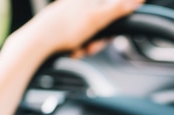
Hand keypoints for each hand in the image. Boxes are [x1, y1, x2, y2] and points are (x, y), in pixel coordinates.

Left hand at [28, 0, 143, 53]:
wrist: (36, 43)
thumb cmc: (63, 28)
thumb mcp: (96, 18)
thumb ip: (118, 8)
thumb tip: (137, 0)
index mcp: (87, 0)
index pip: (112, 8)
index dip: (114, 23)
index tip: (112, 33)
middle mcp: (78, 5)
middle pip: (101, 24)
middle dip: (98, 39)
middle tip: (90, 46)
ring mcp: (69, 17)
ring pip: (89, 35)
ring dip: (87, 47)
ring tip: (77, 50)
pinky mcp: (62, 29)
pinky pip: (77, 41)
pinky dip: (76, 49)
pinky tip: (70, 51)